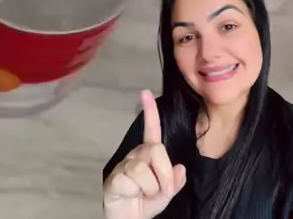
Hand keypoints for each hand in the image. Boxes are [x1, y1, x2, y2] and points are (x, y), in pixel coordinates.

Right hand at [103, 91, 185, 218]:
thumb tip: (180, 168)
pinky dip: (141, 190)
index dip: (150, 111)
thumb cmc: (145, 203)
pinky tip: (133, 195)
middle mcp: (135, 155)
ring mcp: (124, 165)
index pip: (151, 130)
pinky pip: (134, 177)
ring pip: (145, 166)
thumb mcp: (166, 193)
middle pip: (156, 149)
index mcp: (148, 155)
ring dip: (153, 186)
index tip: (146, 92)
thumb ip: (175, 181)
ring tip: (146, 195)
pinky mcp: (116, 178)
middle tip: (163, 190)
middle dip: (164, 172)